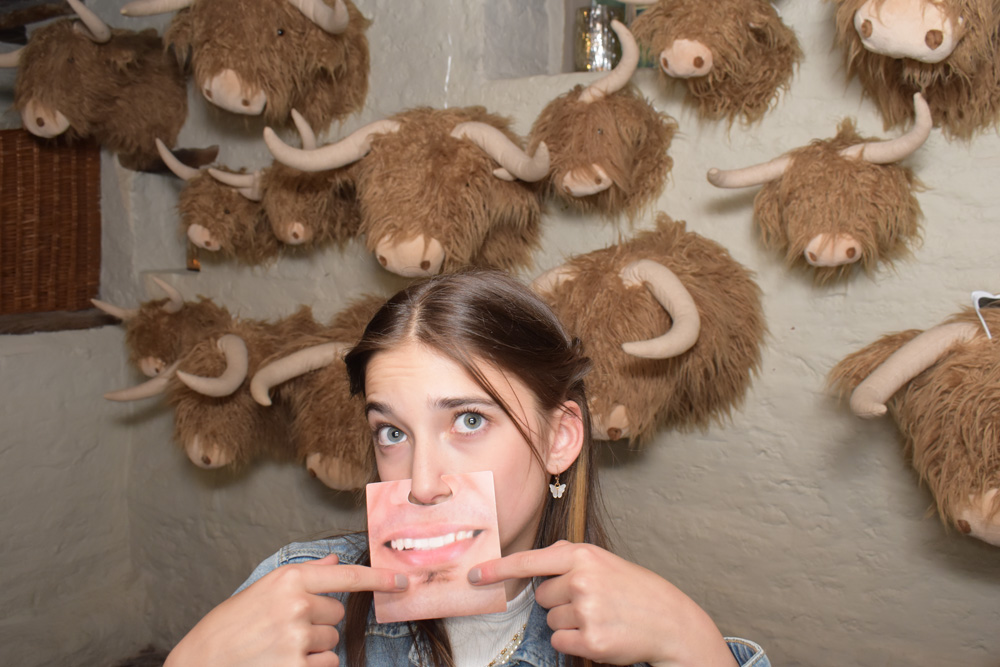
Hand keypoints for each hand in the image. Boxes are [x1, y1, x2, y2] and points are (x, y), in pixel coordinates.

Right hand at [165, 554, 406, 666]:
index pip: (346, 576)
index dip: (379, 579)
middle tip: (284, 630)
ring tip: (278, 649)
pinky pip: (326, 665)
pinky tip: (281, 663)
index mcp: (289, 580)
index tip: (403, 581)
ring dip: (314, 649)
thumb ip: (303, 576)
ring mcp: (297, 639)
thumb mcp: (262, 590)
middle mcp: (296, 606)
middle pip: (337, 615)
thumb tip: (336, 559)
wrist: (200, 662)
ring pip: (332, 643)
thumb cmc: (229, 627)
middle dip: (319, 623)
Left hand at [469, 541, 735, 666]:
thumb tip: (538, 562)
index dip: (498, 569)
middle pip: (541, 596)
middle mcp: (581, 580)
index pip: (530, 562)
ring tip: (600, 617)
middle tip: (592, 601)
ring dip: (570, 623)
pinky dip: (575, 642)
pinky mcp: (591, 640)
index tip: (474, 575)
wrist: (670, 620)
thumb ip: (570, 558)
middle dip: (560, 601)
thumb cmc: (634, 589)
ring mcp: (586, 611)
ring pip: (551, 621)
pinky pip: (560, 642)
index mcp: (582, 556)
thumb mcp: (604, 562)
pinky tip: (599, 634)